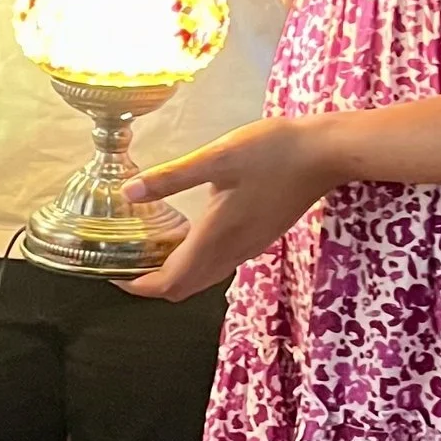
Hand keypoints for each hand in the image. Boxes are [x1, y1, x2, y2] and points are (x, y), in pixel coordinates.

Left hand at [121, 116, 340, 299]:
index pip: (169, 283)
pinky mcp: (259, 238)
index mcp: (216, 237)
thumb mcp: (216, 157)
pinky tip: (187, 234)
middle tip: (126, 261)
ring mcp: (249, 248)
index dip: (138, 286)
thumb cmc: (272, 151)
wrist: (325, 154)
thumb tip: (129, 193)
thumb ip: (172, 177)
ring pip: (202, 278)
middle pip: (184, 288)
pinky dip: (194, 261)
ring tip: (149, 248)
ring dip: (174, 274)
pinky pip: (219, 264)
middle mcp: (232, 252)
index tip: (114, 274)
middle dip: (152, 284)